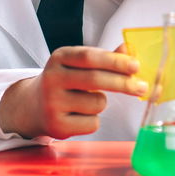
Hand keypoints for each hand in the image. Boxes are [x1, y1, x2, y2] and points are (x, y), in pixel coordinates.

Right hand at [0, 46, 147, 139]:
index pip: (90, 56)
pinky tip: (79, 116)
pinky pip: (92, 123)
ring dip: (102, 103)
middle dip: (123, 83)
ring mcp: (52, 103)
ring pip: (97, 104)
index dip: (115, 61)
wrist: (33, 106)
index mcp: (59, 57)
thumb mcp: (78, 65)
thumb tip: (128, 49)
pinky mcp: (56, 125)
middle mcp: (52, 78)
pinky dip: (94, 120)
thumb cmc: (65, 82)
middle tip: (142, 87)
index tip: (136, 66)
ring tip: (87, 101)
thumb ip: (104, 58)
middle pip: (95, 79)